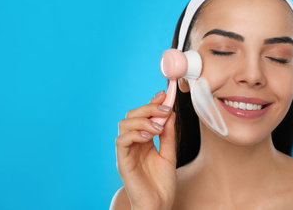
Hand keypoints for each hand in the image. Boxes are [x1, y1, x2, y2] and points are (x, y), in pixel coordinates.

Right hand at [115, 91, 176, 209]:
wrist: (159, 205)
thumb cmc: (162, 183)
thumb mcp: (170, 153)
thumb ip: (169, 134)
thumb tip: (170, 113)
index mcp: (143, 140)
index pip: (143, 115)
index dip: (152, 103)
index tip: (165, 94)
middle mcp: (133, 143)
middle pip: (131, 115)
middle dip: (148, 108)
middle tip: (164, 109)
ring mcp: (126, 151)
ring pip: (124, 124)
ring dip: (142, 120)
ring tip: (157, 127)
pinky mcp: (122, 161)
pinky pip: (121, 140)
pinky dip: (134, 134)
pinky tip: (148, 137)